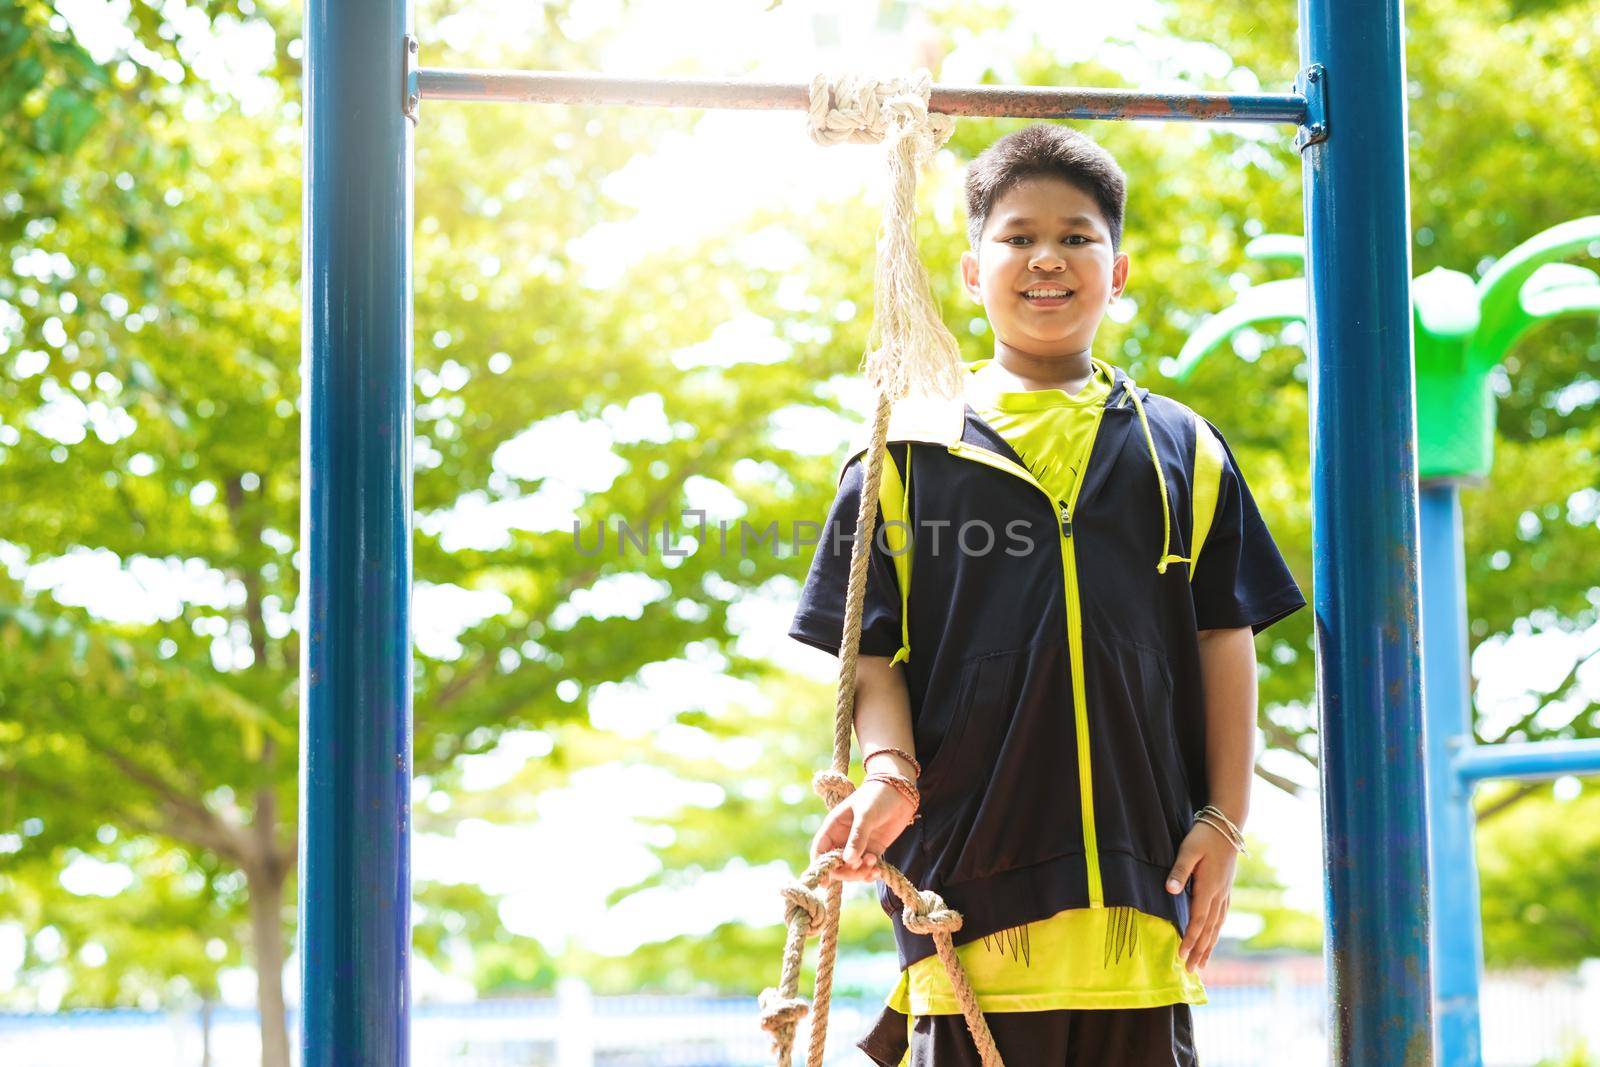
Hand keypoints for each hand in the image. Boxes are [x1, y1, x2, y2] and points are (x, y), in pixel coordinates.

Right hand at [810, 779, 916, 885]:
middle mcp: (843, 838)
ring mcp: (858, 845)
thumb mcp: (866, 815)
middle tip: (860, 870)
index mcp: (833, 826)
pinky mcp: (873, 850)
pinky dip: (871, 873)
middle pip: (836, 865)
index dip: (820, 867)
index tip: (826, 882)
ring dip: (861, 873)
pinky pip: (867, 868)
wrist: (900, 792)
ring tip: (874, 865)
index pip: (820, 850)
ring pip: (852, 869)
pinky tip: (879, 871)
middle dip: (846, 872)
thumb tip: (848, 861)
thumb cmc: (877, 796)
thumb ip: (857, 838)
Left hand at [1166, 820, 1238, 971]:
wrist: (1227, 825)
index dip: (1190, 939)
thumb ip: (1179, 870)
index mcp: (1208, 887)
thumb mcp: (1188, 849)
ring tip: (1203, 963)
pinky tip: (1213, 938)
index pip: (1198, 920)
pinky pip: (1221, 916)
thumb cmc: (1204, 835)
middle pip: (1209, 929)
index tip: (1182, 956)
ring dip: (1209, 945)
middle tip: (1191, 971)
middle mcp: (1219, 894)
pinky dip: (1216, 931)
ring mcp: (1225, 892)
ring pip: (1217, 925)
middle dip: (1200, 951)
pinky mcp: (1226, 888)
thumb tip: (1170, 890)